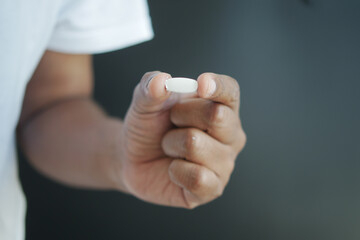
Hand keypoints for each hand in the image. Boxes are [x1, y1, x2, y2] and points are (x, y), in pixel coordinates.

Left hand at [117, 71, 245, 207]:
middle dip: (180, 115)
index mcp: (221, 107)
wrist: (132, 158)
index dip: (219, 86)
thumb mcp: (144, 102)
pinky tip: (173, 170)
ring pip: (196, 144)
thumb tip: (161, 80)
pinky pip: (198, 178)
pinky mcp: (213, 188)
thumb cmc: (148, 126)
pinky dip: (176, 172)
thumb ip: (150, 87)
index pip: (230, 91)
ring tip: (169, 148)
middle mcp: (230, 135)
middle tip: (171, 123)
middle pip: (215, 115)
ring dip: (171, 144)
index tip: (201, 84)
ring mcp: (224, 163)